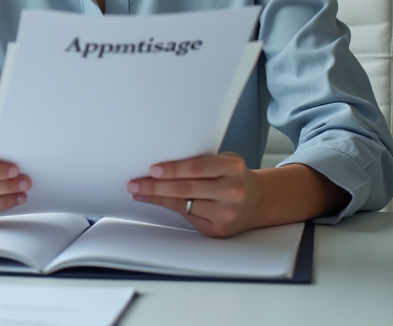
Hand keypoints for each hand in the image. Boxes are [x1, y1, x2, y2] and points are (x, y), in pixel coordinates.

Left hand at [127, 152, 259, 237]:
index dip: (172, 169)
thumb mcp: (225, 162)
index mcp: (232, 168)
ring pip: (182, 204)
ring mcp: (226, 213)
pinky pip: (186, 216)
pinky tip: (154, 200)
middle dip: (155, 186)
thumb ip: (201, 162)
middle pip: (185, 188)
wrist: (257, 201)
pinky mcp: (218, 229)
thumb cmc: (233, 177)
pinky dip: (167, 206)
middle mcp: (232, 191)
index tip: (152, 170)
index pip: (196, 168)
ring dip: (156, 197)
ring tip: (138, 191)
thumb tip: (162, 166)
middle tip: (135, 183)